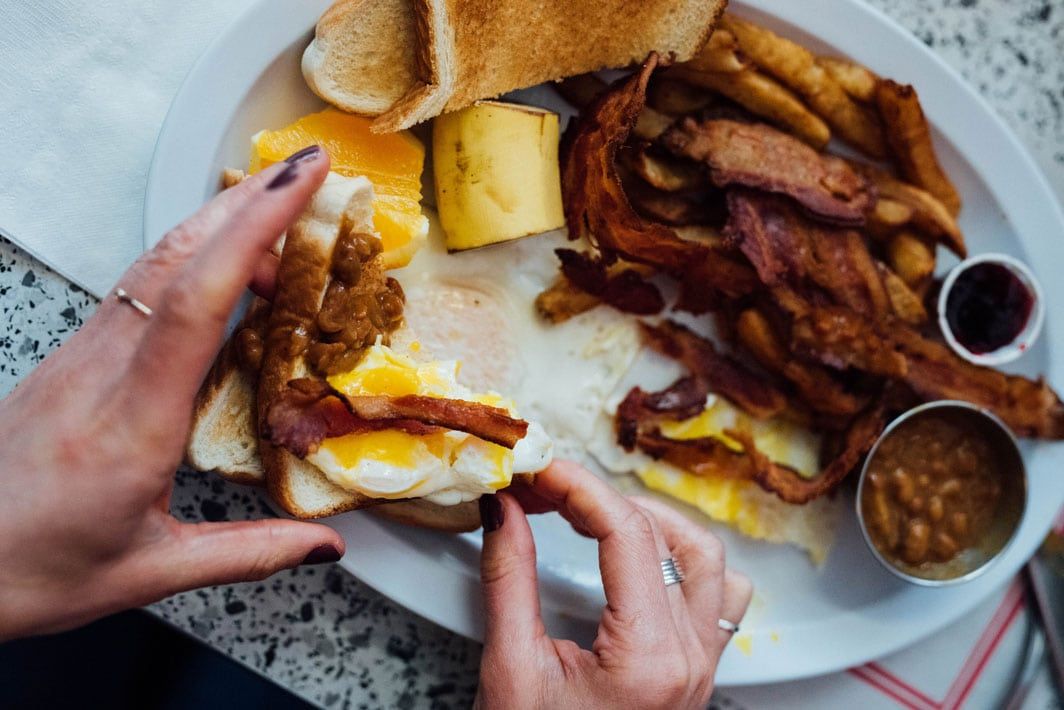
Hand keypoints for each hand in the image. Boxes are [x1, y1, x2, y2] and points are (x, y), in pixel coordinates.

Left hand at [0, 147, 345, 640]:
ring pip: (154, 262)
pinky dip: (193, 254)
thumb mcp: (148, 574)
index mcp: (131, 425)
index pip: (197, 303)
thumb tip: (324, 546)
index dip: (252, 232)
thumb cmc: (29, 569)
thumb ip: (249, 553)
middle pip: (175, 258)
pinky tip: (220, 260)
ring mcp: (82, 356)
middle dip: (246, 200)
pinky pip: (140, 286)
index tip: (300, 186)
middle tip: (308, 171)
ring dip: (219, 219)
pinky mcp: (74, 357)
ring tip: (278, 202)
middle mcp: (102, 372)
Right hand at [475, 461, 751, 708]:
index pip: (625, 533)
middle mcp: (690, 658)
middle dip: (602, 498)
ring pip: (708, 559)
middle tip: (548, 491)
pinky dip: (688, 561)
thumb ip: (510, 579)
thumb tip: (506, 509)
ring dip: (655, 522)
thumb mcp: (511, 670)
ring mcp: (702, 666)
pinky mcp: (698, 671)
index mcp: (648, 658)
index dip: (577, 487)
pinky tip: (647, 557)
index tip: (538, 470)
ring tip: (598, 513)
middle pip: (665, 536)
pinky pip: (720, 598)